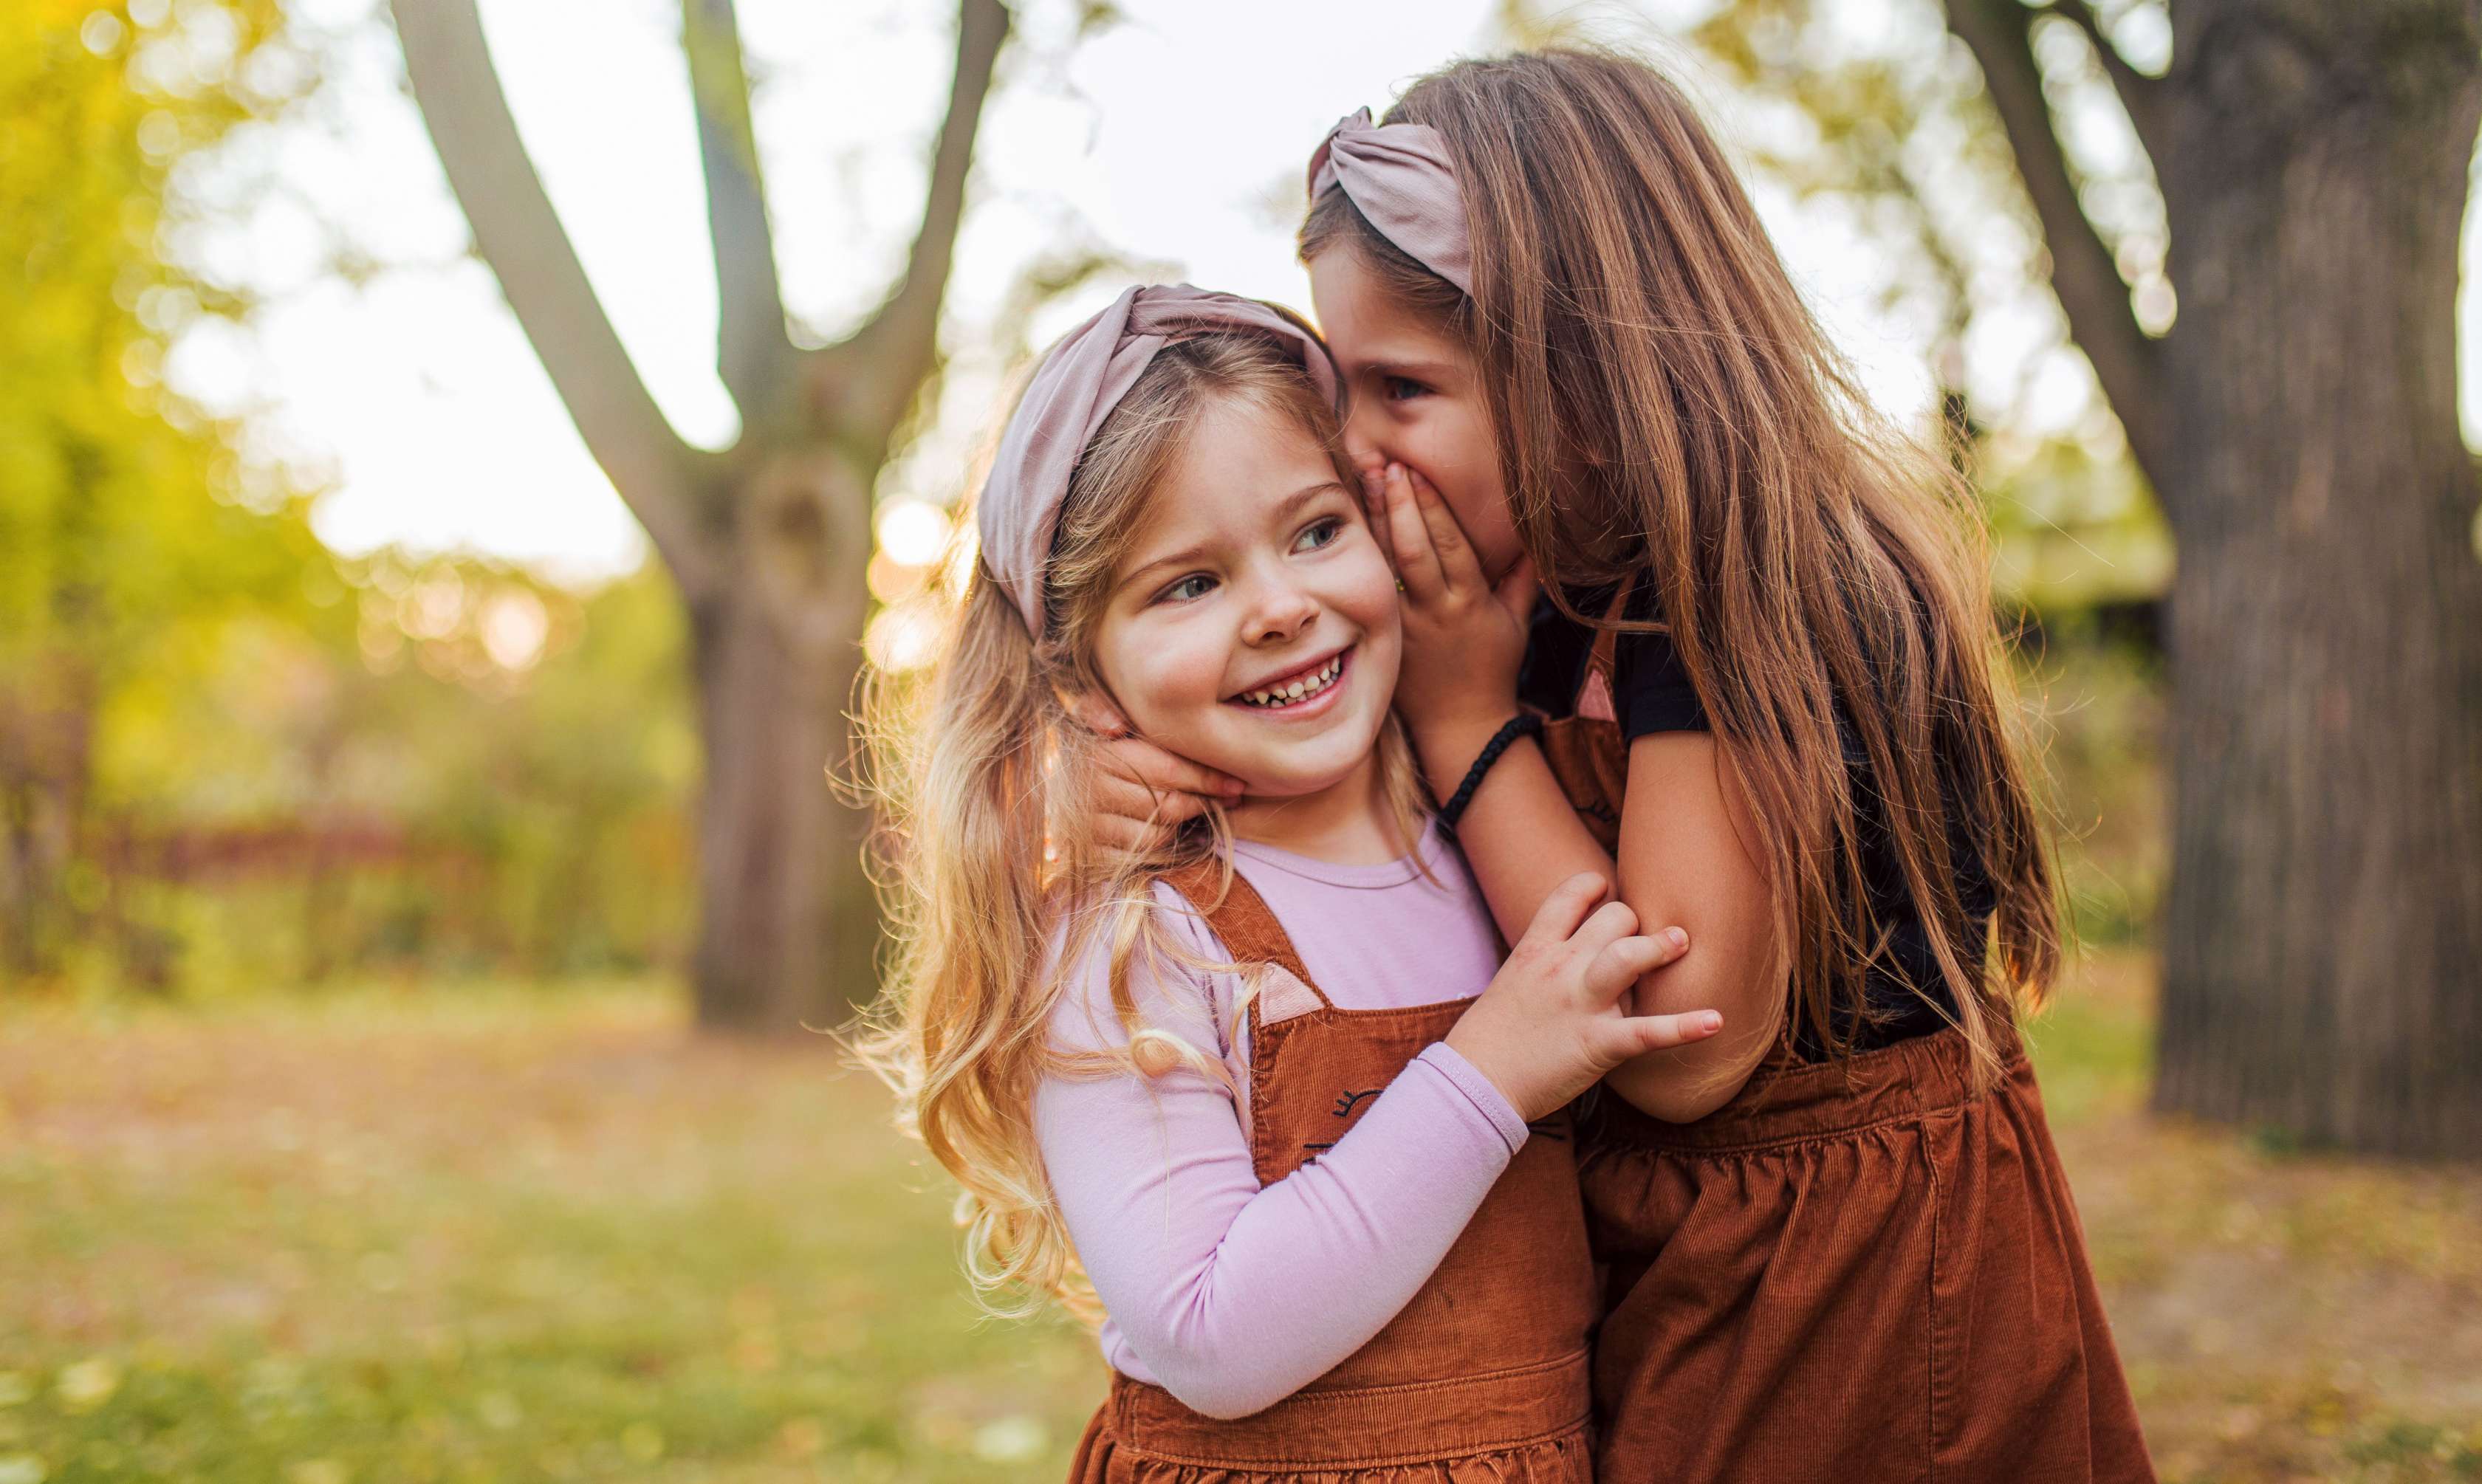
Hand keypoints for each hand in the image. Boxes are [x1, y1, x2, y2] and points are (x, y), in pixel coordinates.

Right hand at [1071, 695, 1245, 853]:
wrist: (1050, 791)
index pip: (1167, 769)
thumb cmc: (1089, 749)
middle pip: (1167, 804)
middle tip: (1231, 798)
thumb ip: (1101, 709)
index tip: (1236, 782)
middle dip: (1205, 802)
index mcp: (1097, 755)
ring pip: (1158, 834)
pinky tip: (1169, 830)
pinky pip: (1141, 856)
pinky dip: (1160, 847)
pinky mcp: (1090, 856)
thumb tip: (1113, 725)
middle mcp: (1090, 793)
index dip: (1207, 776)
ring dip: (1184, 825)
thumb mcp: (1092, 719)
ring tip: (1200, 809)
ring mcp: (1088, 829)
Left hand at [1367, 462, 1537, 742]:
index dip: (1433, 507)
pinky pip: (1374, 586)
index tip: (1419, 472)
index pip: (1451, 545)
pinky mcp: (1386, 634)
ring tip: (1366, 479)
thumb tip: (1532, 537)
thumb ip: (1522, 578)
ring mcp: (1405, 623)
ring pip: (1387, 564)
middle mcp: (1435, 611)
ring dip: (1377, 520)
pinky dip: (1364, 552)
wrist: (1460, 724)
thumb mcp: (1516, 623)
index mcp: (1470, 603)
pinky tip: (1355, 521)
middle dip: (1399, 504)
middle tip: (1386, 465)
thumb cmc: (1492, 668)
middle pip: (1414, 550)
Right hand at [1443, 872, 1718, 1121]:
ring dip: (1661, 946)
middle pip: (1615, 917)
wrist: (1474, 1082)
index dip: (1594, 886)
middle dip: (1635, 924)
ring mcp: (1581, 1003)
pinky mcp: (1598, 1043)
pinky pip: (1648, 1032)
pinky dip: (1685, 1027)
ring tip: (1681, 942)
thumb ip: (1544, 964)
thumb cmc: (1489, 1039)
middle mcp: (1561, 968)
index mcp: (1535, 951)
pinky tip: (1715, 1021)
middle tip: (1647, 943)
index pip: (1571, 895)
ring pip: (1631, 954)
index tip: (1606, 890)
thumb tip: (1582, 959)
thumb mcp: (1510, 983)